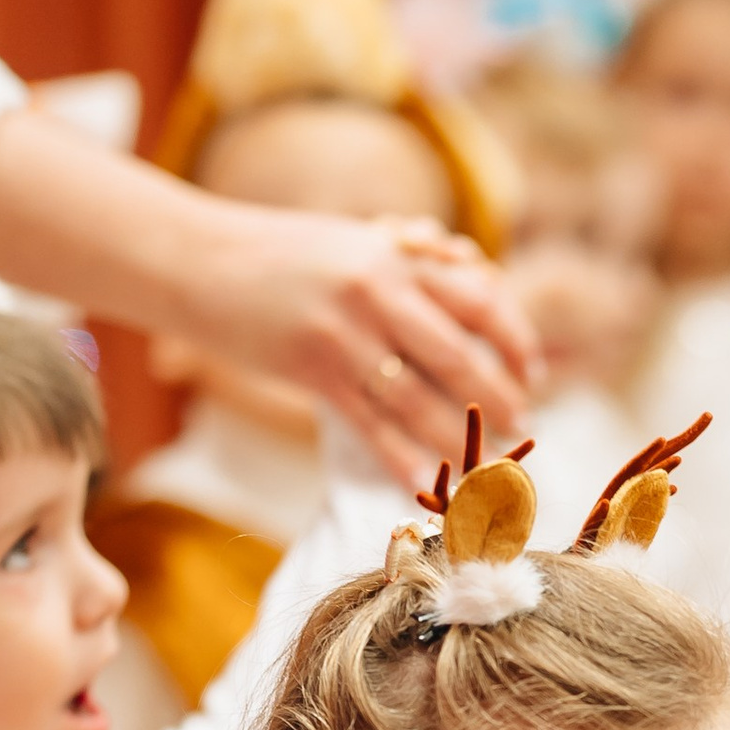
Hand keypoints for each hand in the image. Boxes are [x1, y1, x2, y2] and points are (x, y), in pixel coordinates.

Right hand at [190, 207, 542, 482]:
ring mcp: (344, 335)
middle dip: (499, 399)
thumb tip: (463, 292)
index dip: (515, 341)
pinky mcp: (312, 372)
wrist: (197, 258)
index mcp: (395, 256)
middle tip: (522, 426)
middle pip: (460, 357)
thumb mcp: (351, 244)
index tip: (532, 371)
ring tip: (486, 461)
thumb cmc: (277, 253)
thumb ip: (403, 269)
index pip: (480, 300)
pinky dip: (401, 460)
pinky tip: (425, 484)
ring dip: (459, 438)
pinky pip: (370, 427)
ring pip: (419, 400)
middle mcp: (377, 293)